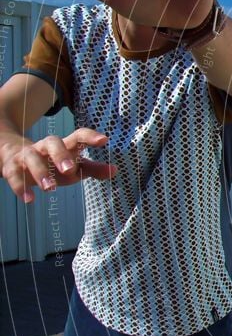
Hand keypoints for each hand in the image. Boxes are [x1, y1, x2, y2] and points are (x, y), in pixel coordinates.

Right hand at [1, 128, 116, 202]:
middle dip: (61, 155)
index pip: (78, 136)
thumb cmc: (53, 164)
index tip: (104, 140)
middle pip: (53, 143)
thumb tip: (115, 170)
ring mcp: (27, 155)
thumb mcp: (74, 167)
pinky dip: (20, 187)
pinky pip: (14, 176)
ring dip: (40, 173)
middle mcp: (46, 147)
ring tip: (49, 189)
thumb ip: (93, 169)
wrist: (15, 158)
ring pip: (32, 158)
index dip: (90, 136)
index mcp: (64, 145)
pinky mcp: (12, 167)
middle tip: (69, 170)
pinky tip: (29, 199)